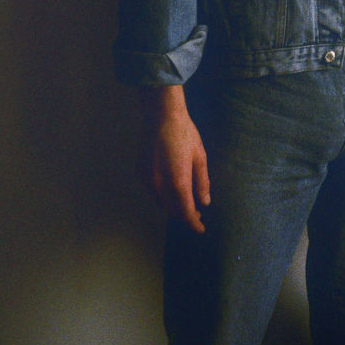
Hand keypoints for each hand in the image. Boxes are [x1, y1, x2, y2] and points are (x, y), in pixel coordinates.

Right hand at [138, 86, 210, 232]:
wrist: (160, 114)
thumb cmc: (184, 133)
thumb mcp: (199, 156)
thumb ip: (202, 182)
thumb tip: (205, 202)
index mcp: (177, 180)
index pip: (186, 212)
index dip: (194, 224)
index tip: (201, 229)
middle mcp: (159, 184)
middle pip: (172, 211)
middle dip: (184, 216)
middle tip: (197, 215)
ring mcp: (147, 179)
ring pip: (161, 203)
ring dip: (173, 207)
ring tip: (186, 204)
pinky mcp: (140, 172)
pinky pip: (153, 193)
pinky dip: (163, 197)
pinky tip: (172, 191)